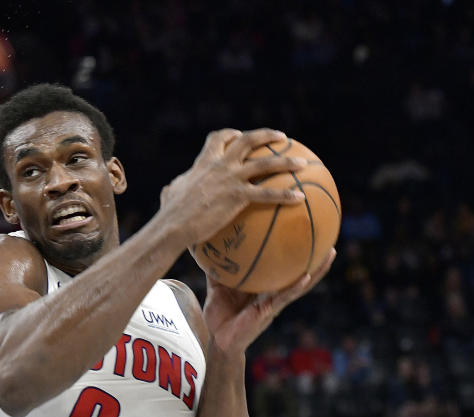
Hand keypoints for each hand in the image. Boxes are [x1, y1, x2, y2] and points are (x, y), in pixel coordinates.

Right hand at [156, 128, 307, 247]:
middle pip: (248, 141)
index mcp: (204, 162)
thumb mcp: (170, 192)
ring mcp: (230, 179)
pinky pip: (267, 194)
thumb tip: (171, 189)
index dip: (231, 134)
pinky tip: (300, 198)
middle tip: (282, 137)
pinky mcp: (237, 196)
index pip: (219, 138)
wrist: (173, 225)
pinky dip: (285, 194)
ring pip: (265, 163)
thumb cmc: (170, 213)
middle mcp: (220, 165)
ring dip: (287, 161)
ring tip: (303, 163)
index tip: (239, 135)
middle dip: (266, 136)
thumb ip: (176, 186)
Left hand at [203, 248, 335, 354]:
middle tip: (330, 237)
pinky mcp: (270, 311)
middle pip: (300, 272)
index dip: (295, 252)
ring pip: (301, 284)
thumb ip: (216, 270)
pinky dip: (296, 286)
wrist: (218, 340)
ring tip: (331, 253)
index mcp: (264, 286)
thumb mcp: (216, 288)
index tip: (305, 233)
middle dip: (316, 257)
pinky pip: (285, 297)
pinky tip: (307, 276)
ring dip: (318, 270)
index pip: (283, 267)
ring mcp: (274, 302)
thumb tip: (208, 246)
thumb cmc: (219, 316)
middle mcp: (273, 293)